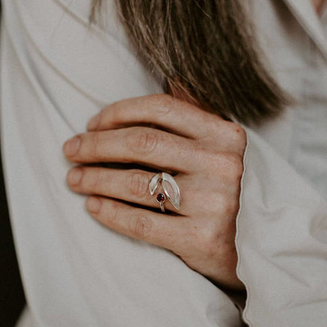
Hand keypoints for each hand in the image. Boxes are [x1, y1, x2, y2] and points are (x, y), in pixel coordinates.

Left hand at [63, 94, 246, 290]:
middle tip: (71, 151)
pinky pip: (141, 222)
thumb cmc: (227, 193)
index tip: (92, 124)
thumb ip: (195, 119)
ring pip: (136, 182)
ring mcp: (214, 203)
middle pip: (142, 143)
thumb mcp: (220, 151)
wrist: (255, 249)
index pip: (161, 109)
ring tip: (75, 179)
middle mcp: (223, 164)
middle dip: (96, 145)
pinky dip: (110, 212)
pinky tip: (92, 206)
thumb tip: (170, 78)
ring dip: (95, 178)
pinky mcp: (201, 239)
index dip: (117, 113)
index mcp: (226, 135)